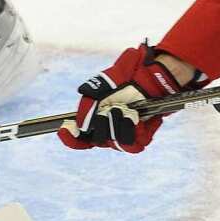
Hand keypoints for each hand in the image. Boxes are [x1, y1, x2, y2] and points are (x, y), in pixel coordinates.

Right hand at [58, 43, 192, 152]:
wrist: (154, 77)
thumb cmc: (129, 76)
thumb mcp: (109, 78)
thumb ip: (92, 91)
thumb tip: (81, 111)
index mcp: (95, 118)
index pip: (78, 138)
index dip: (70, 138)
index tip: (65, 128)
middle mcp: (108, 130)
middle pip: (98, 140)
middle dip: (104, 123)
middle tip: (115, 108)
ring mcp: (124, 135)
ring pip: (116, 142)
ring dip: (122, 125)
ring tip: (130, 111)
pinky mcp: (141, 138)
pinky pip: (135, 145)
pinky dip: (137, 131)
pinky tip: (141, 118)